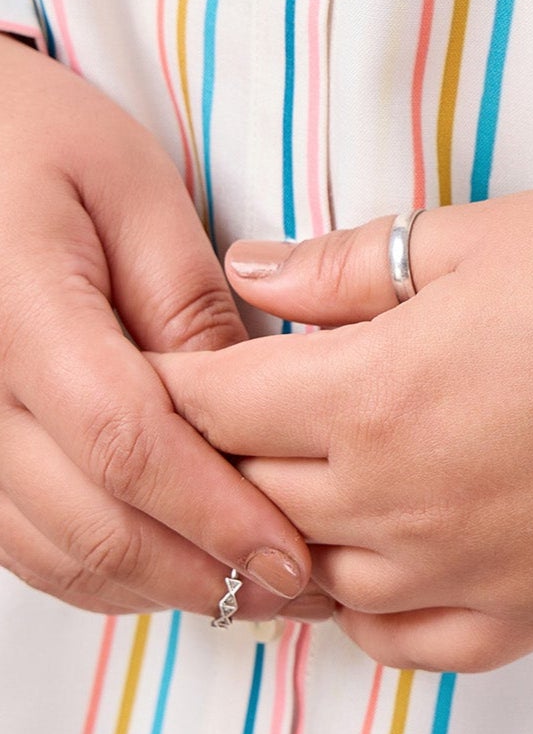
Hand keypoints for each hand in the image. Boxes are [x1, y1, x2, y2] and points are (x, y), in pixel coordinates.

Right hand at [0, 35, 328, 620]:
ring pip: (53, 553)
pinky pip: (23, 544)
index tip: (295, 553)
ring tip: (259, 591)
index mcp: (16, 306)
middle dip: (204, 572)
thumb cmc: (35, 140)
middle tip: (303, 592)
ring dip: (160, 587)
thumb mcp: (131, 185)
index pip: (124, 442)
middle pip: (89, 521)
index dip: (214, 511)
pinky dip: (105, 569)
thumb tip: (251, 408)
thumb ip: (186, 301)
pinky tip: (180, 565)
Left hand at [153, 190, 532, 671]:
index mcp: (371, 397)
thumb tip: (247, 270)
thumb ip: (342, 268)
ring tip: (310, 482)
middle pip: (247, 496)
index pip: (212, 406)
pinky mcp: (521, 616)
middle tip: (236, 419)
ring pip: (312, 578)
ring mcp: (456, 572)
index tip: (170, 367)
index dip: (175, 382)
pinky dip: (369, 608)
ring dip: (293, 530)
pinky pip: (400, 642)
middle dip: (225, 454)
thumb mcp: (474, 241)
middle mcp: (393, 502)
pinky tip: (380, 563)